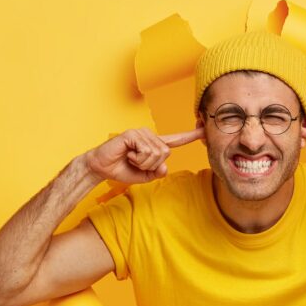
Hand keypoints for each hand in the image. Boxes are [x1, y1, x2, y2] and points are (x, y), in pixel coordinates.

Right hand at [83, 126, 203, 183]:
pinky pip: (146, 151)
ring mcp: (141, 133)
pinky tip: (127, 154)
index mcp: (154, 144)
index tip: (204, 130)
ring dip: (142, 162)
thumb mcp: (144, 175)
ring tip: (130, 158)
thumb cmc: (122, 169)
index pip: (175, 140)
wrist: (101, 168)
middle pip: (166, 153)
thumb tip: (164, 166)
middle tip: (136, 162)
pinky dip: (137, 159)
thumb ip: (157, 172)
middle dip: (151, 165)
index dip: (190, 137)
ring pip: (156, 154)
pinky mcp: (132, 134)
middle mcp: (150, 135)